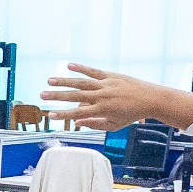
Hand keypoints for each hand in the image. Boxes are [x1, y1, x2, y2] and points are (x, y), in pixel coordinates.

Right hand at [41, 63, 173, 130]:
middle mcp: (102, 96)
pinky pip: (93, 71)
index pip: (78, 113)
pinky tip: (68, 66)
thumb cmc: (132, 115)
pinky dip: (81, 68)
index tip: (50, 114)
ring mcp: (106, 84)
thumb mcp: (114, 125)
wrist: (150, 99)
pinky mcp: (110, 76)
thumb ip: (95, 124)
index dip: (63, 114)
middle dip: (57, 96)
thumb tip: (77, 122)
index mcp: (103, 110)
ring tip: (49, 80)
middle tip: (41, 95)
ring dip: (64, 81)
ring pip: (81, 82)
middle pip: (75, 95)